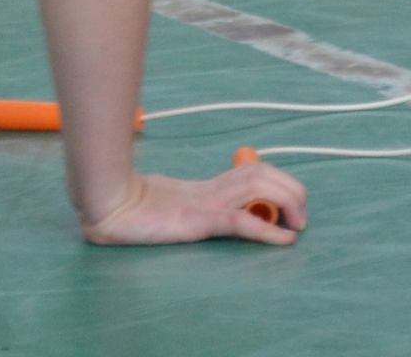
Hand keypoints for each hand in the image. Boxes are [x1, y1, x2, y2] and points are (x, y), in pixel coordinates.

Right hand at [80, 163, 309, 246]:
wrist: (108, 204)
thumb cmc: (131, 207)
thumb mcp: (169, 206)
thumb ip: (188, 206)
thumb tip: (208, 213)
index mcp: (205, 187)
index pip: (250, 171)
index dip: (276, 181)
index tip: (290, 202)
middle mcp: (210, 189)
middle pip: (260, 172)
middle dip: (290, 188)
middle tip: (302, 215)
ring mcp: (205, 201)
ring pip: (258, 188)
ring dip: (286, 201)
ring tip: (298, 223)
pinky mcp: (198, 218)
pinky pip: (240, 220)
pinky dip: (267, 230)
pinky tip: (283, 240)